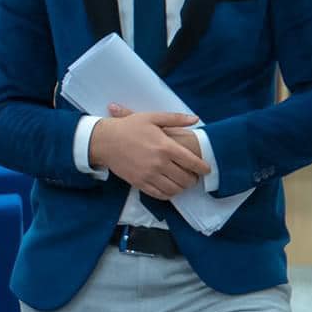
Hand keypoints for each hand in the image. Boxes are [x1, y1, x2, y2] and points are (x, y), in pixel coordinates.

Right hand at [89, 104, 211, 199]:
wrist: (105, 140)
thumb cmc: (129, 127)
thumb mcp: (152, 117)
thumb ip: (176, 119)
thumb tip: (196, 119)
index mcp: (165, 146)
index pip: (192, 162)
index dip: (203, 168)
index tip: (206, 169)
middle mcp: (159, 163)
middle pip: (186, 178)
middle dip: (193, 179)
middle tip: (193, 176)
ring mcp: (149, 175)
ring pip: (175, 189)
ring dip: (182, 188)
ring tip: (182, 182)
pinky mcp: (139, 183)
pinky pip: (160, 195)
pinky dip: (169, 194)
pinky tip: (169, 188)